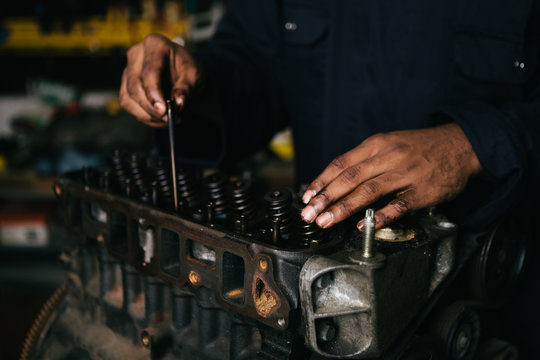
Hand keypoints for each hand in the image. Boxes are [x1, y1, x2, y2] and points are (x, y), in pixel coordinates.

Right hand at [119, 34, 198, 126]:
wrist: (184, 76)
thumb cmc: (189, 71)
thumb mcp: (195, 76)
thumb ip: (186, 88)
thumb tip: (178, 103)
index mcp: (155, 44)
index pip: (149, 71)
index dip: (154, 92)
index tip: (163, 110)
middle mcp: (137, 54)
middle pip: (135, 86)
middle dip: (150, 107)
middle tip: (168, 118)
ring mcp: (128, 70)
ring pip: (128, 98)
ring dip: (147, 115)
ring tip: (167, 120)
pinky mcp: (125, 85)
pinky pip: (128, 105)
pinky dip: (144, 116)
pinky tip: (160, 119)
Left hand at [300, 123, 482, 229]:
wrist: (460, 145)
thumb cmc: (419, 147)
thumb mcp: (389, 143)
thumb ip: (364, 160)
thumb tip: (336, 182)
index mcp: (376, 145)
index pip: (341, 163)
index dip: (321, 181)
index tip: (307, 197)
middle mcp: (388, 157)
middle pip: (349, 178)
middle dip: (325, 198)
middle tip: (309, 214)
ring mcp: (405, 174)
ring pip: (368, 191)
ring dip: (344, 208)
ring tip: (326, 221)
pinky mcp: (422, 191)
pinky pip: (397, 206)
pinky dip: (378, 216)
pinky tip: (362, 226)